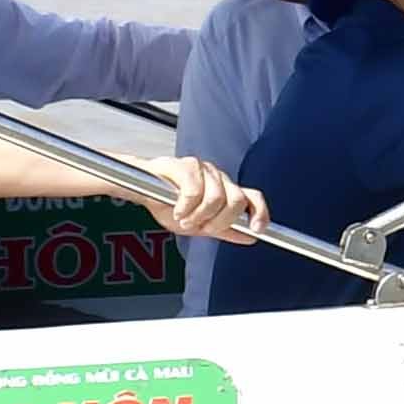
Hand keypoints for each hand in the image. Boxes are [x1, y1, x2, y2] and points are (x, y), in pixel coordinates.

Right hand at [142, 156, 268, 246]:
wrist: (142, 191)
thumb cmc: (169, 205)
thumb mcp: (199, 225)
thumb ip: (225, 230)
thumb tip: (250, 237)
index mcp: (226, 192)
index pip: (253, 198)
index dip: (260, 213)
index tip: (257, 229)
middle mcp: (219, 178)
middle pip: (237, 200)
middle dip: (219, 221)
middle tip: (201, 226)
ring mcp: (204, 170)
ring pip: (216, 197)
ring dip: (198, 216)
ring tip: (184, 218)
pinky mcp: (186, 165)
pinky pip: (194, 191)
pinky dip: (185, 206)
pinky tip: (177, 209)